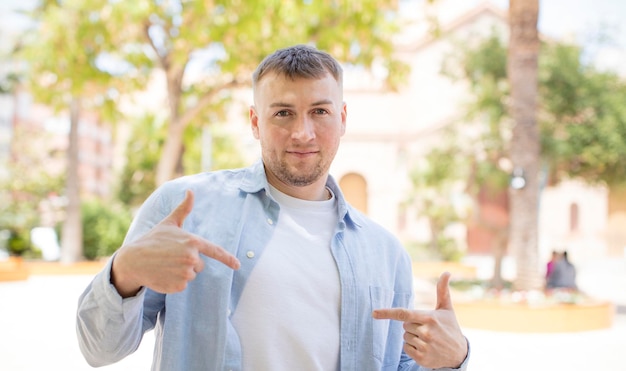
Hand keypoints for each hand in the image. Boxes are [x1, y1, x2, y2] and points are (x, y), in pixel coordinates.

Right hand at [111, 190, 239, 296]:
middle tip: (171, 256)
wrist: (133, 260)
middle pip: (199, 264)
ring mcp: (185, 273)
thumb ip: (184, 209)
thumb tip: (191, 191)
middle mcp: (191, 258)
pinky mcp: (178, 286)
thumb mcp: (169, 223)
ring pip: (191, 275)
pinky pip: (183, 285)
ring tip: (166, 265)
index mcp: (192, 242)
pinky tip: (163, 274)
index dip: (228, 259)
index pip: (215, 251)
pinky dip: (174, 282)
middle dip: (188, 261)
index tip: (238, 265)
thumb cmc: (153, 240)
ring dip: (181, 272)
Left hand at [372, 272, 467, 368]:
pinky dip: (413, 348)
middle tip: (428, 329)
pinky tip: (426, 348)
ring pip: (405, 337)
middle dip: (413, 325)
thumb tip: (447, 272)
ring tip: (429, 339)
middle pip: (404, 325)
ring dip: (413, 337)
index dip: (387, 312)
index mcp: (429, 317)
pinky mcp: (422, 358)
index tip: (374, 313)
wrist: (459, 353)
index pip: (404, 314)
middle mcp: (426, 332)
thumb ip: (443, 290)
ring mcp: (424, 346)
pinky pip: (406, 349)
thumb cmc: (450, 327)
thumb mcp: (447, 309)